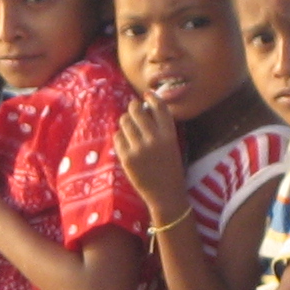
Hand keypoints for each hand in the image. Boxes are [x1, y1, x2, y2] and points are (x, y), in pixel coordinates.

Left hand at [114, 95, 185, 218]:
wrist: (165, 194)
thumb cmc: (169, 168)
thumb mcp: (172, 145)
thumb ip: (160, 128)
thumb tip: (143, 107)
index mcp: (169, 135)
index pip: (160, 107)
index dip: (152, 97)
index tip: (147, 95)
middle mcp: (154, 140)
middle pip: (137, 110)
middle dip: (133, 107)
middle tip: (133, 109)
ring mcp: (139, 149)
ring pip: (125, 122)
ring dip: (125, 121)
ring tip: (129, 127)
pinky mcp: (127, 158)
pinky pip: (117, 137)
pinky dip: (120, 137)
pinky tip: (126, 143)